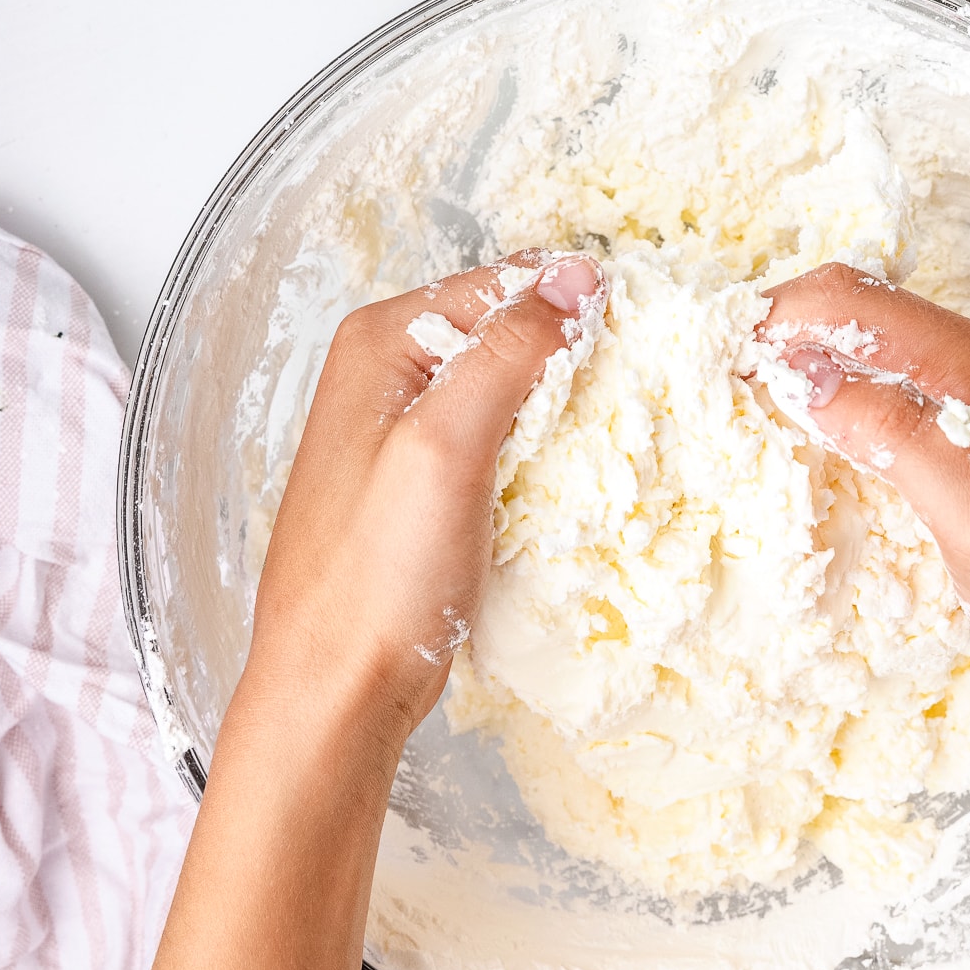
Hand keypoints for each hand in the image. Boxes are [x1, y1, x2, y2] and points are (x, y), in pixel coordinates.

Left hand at [246, 250, 603, 750]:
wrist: (334, 693)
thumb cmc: (375, 577)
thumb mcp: (448, 446)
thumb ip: (509, 352)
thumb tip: (575, 276)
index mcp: (380, 342)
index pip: (503, 284)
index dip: (571, 309)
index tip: (635, 344)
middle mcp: (386, 374)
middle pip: (507, 333)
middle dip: (568, 360)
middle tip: (628, 398)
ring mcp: (403, 432)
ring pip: (509, 391)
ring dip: (559, 412)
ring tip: (606, 441)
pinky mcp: (425, 484)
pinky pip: (499, 442)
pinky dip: (539, 455)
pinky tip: (565, 483)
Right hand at [757, 264, 969, 753]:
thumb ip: (899, 439)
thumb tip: (811, 380)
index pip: (863, 305)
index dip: (783, 317)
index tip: (719, 351)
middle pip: (875, 314)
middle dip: (795, 329)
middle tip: (724, 370)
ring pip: (893, 353)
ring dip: (823, 360)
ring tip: (761, 395)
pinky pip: (916, 397)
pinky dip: (859, 399)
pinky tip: (835, 436)